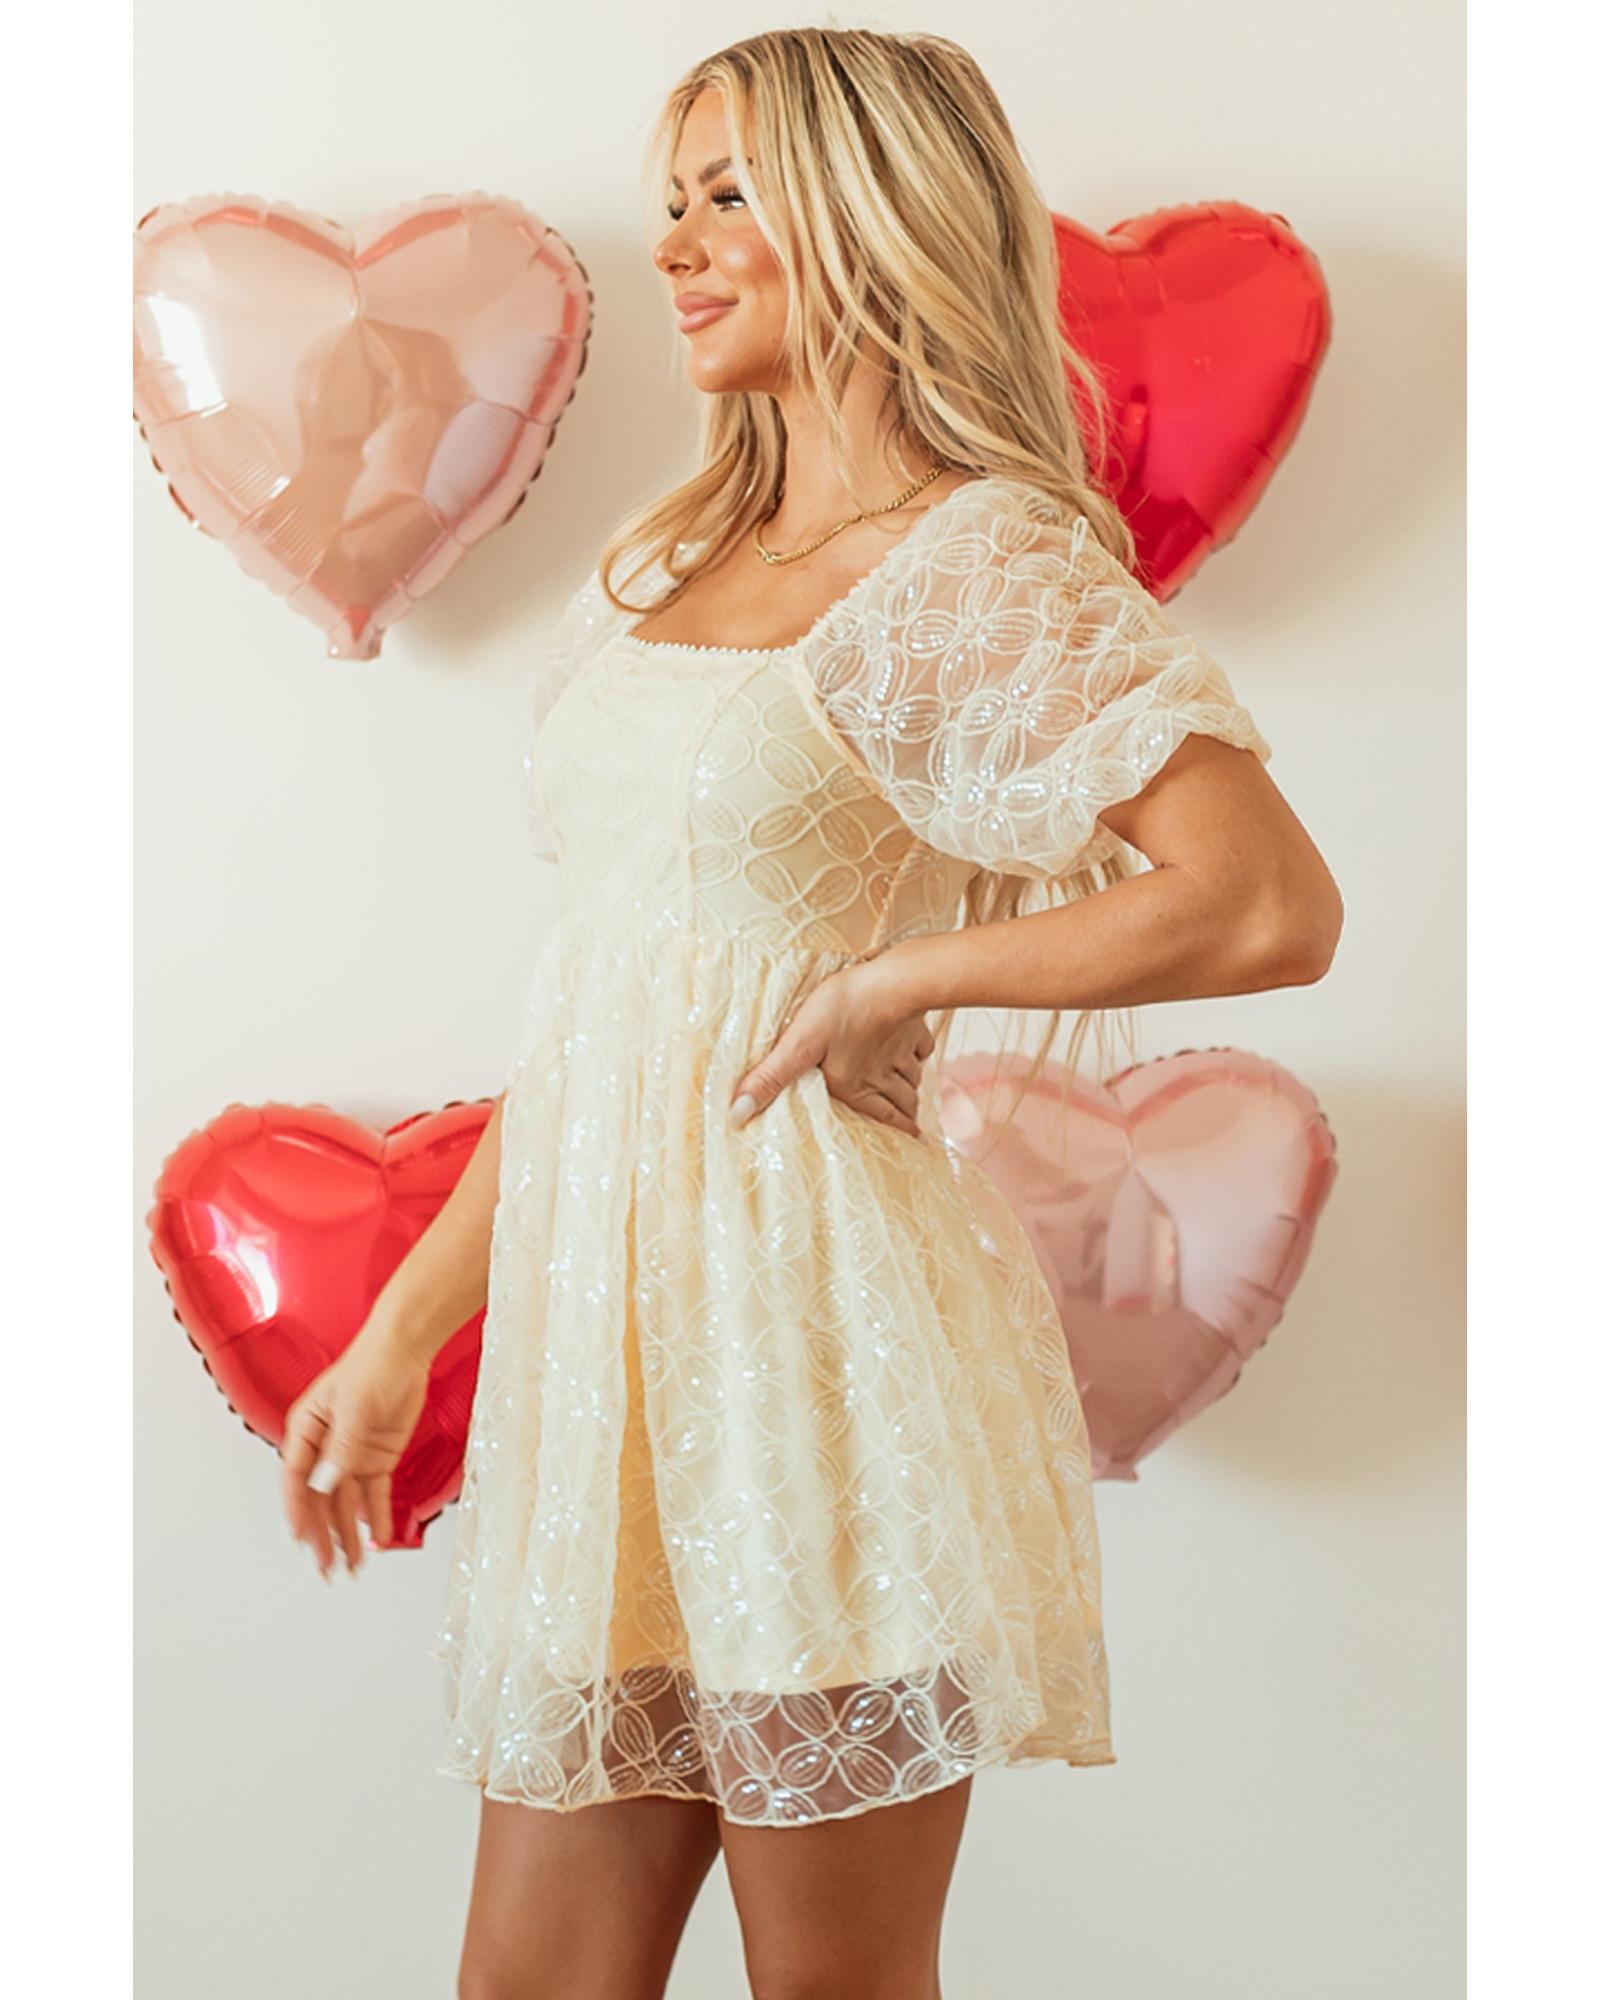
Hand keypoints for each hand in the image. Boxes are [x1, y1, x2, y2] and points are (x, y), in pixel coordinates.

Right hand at [279, 1327, 430, 1578]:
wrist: (406, 1350)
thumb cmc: (372, 1365)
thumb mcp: (353, 1405)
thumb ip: (342, 1448)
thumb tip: (327, 1483)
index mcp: (305, 1430)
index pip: (296, 1478)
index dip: (297, 1510)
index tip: (301, 1538)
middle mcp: (324, 1448)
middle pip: (319, 1499)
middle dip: (322, 1535)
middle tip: (327, 1567)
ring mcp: (350, 1455)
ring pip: (345, 1503)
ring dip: (347, 1534)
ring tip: (351, 1567)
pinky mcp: (376, 1458)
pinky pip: (373, 1494)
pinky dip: (375, 1516)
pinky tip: (376, 1540)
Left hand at [729, 956, 934, 1137]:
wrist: (891, 981)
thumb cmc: (843, 1010)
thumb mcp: (798, 1045)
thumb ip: (770, 1078)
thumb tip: (737, 1116)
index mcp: (856, 1085)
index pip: (881, 1116)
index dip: (897, 1132)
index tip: (912, 1145)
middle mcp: (882, 1073)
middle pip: (901, 1100)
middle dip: (906, 1115)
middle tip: (912, 1127)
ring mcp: (900, 1049)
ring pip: (912, 1076)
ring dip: (913, 1089)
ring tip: (913, 1098)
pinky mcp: (911, 1024)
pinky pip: (921, 1045)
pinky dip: (922, 1054)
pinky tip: (919, 1054)